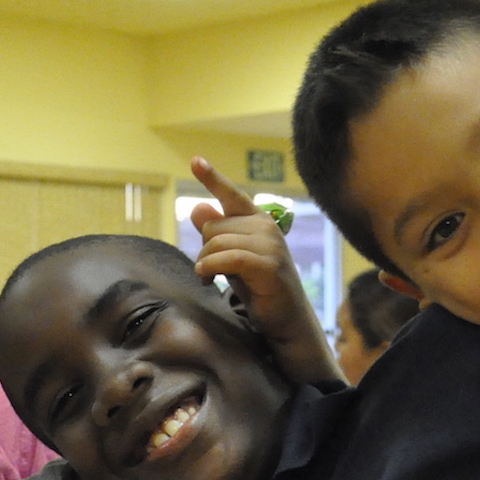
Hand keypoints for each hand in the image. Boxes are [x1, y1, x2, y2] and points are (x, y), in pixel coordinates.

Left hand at [189, 157, 341, 385]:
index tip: (195, 160)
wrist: (284, 319)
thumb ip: (216, 235)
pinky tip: (207, 278)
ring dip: (205, 263)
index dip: (212, 177)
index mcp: (258, 221)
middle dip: (204, 249)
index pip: (231, 195)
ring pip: (217, 242)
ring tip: (208, 279)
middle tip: (208, 271)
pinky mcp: (269, 265)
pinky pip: (228, 258)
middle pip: (214, 225)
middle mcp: (266, 227)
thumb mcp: (231, 258)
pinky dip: (211, 268)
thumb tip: (197, 208)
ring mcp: (270, 245)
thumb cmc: (258, 288)